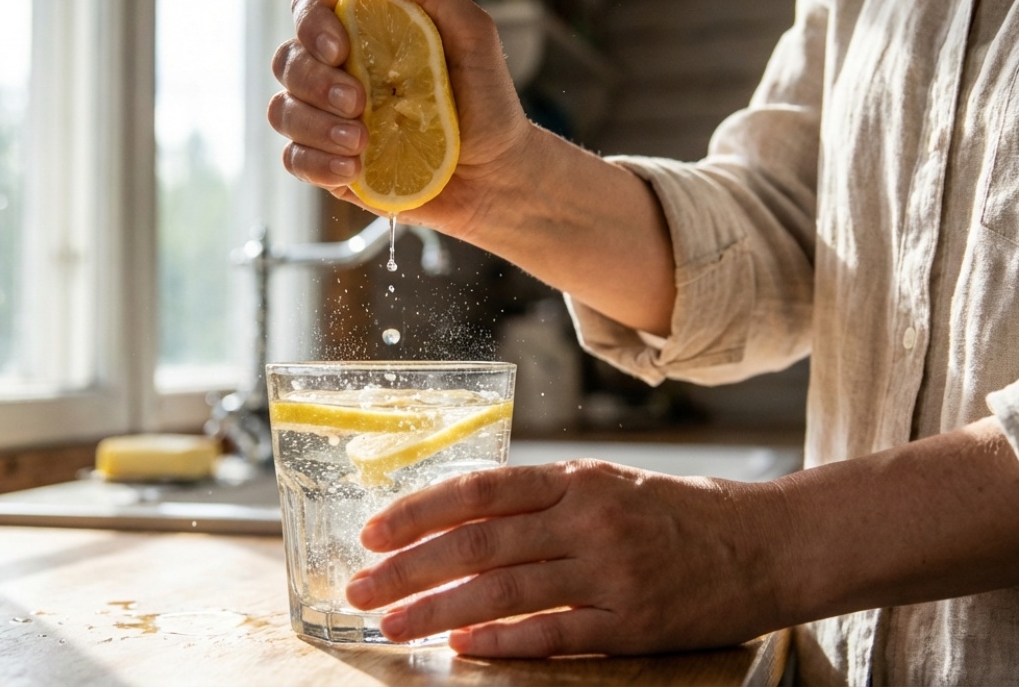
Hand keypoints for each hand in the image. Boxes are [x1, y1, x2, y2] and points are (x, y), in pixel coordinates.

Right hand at [267, 0, 532, 238]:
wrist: (497, 172)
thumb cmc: (486, 101)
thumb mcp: (473, 35)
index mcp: (364, 32)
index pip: (310, 8)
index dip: (311, 24)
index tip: (340, 49)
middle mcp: (338, 72)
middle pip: (287, 61)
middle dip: (315, 82)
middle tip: (360, 102)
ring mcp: (330, 120)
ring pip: (282, 112)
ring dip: (316, 126)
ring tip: (361, 141)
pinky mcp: (331, 165)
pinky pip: (295, 160)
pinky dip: (317, 164)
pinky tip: (354, 168)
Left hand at [344, 460, 783, 656]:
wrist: (766, 543)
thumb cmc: (680, 510)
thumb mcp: (610, 484)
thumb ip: (544, 497)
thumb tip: (465, 511)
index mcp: (577, 481)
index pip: (480, 489)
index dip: (420, 509)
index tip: (374, 531)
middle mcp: (588, 521)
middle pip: (478, 544)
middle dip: (409, 568)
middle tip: (361, 588)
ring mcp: (610, 574)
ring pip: (504, 592)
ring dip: (438, 610)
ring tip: (393, 625)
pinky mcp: (633, 625)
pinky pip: (553, 636)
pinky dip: (502, 641)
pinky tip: (463, 645)